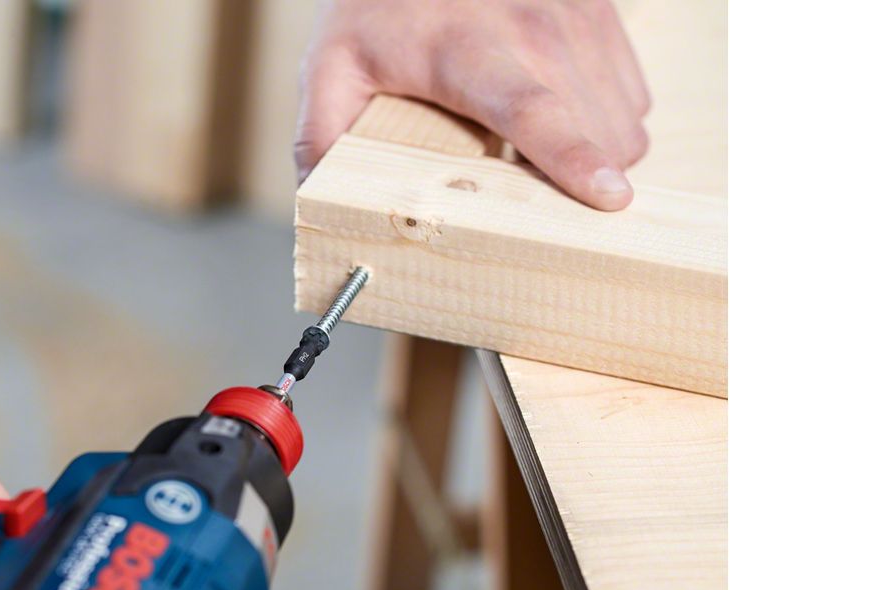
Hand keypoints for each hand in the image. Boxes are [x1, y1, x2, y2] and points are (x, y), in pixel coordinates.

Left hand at [296, 0, 650, 210]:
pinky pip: (634, 96)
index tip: (608, 197)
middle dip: (579, 183)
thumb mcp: (333, 66)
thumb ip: (321, 136)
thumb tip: (321, 203)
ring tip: (541, 158)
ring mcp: (577, 16)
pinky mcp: (604, 13)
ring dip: (597, 155)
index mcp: (465, 50)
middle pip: (594, 129)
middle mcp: (535, 27)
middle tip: (535, 202)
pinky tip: (562, 120)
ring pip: (625, 120)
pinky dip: (608, 124)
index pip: (531, 108)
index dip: (571, 156)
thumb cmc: (379, 6)